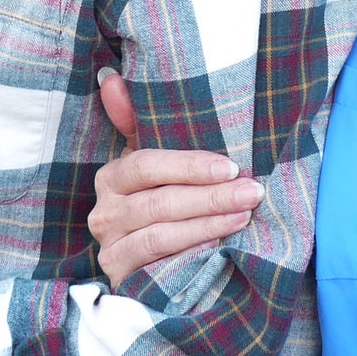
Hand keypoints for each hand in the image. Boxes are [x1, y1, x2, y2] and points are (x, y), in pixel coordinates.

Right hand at [87, 69, 264, 289]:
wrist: (154, 266)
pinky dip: (192, 250)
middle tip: (252, 191)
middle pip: (159, 200)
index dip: (188, 165)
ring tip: (245, 214)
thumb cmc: (162, 202)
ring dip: (208, 222)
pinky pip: (159, 262)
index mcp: (112, 178)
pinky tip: (222, 245)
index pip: (145, 164)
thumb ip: (137, 121)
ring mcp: (111, 248)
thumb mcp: (155, 165)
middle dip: (211, 195)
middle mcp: (104, 213)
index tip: (230, 166)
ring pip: (161, 232)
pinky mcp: (122, 278)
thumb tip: (112, 78)